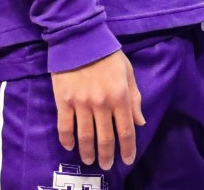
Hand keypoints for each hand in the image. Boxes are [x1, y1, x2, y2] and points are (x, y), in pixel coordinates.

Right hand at [52, 49, 143, 168]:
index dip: (127, 148)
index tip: (127, 160)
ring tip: (89, 160)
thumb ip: (135, 97)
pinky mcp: (64, 100)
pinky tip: (70, 147)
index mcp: (120, 96)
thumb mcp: (128, 72)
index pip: (126, 130)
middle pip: (106, 138)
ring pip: (85, 136)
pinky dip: (67, 139)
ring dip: (88, 152)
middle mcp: (102, 104)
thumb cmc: (107, 53)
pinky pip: (65, 126)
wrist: (79, 38)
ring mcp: (81, 103)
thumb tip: (140, 122)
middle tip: (106, 166)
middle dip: (107, 155)